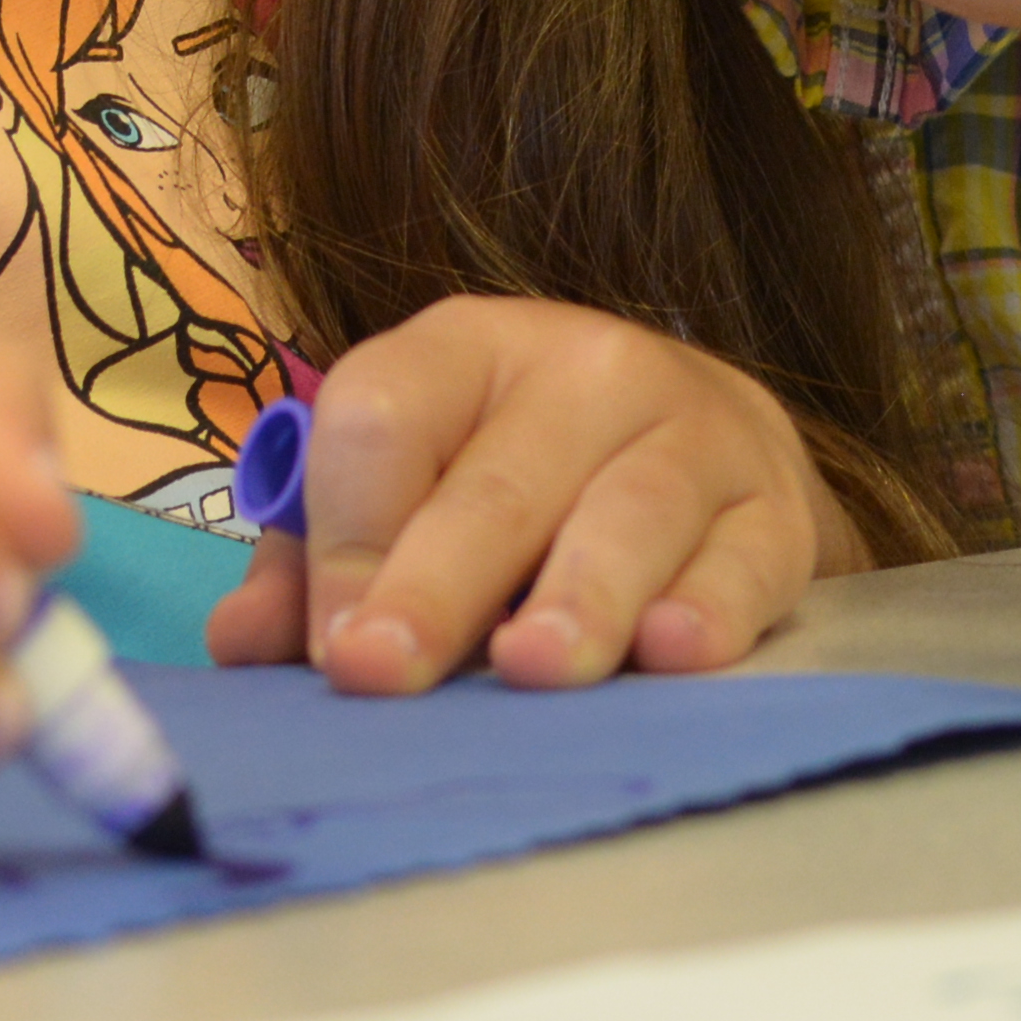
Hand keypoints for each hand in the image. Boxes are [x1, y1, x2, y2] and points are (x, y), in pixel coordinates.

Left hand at [205, 299, 851, 695]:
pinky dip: (711, 606)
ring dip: (578, 595)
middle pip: (499, 480)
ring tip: (531, 667)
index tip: (331, 646)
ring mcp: (696, 430)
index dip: (345, 532)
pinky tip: (672, 652)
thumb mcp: (415, 484)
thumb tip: (243, 645)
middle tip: (385, 670)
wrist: (708, 449)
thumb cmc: (522, 479)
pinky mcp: (776, 508)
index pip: (385, 416)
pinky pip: (746, 557)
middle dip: (434, 583)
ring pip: (632, 511)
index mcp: (466, 349)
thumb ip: (318, 559)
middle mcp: (586, 369)